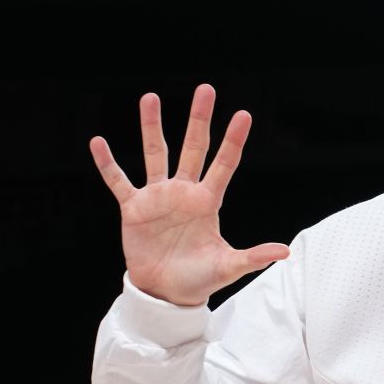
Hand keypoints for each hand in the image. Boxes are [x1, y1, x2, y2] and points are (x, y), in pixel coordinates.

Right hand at [89, 84, 289, 304]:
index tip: (243, 115)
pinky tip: (98, 142)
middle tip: (206, 90)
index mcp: (208, 201)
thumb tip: (285, 251)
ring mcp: (158, 197)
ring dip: (151, 126)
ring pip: (155, 154)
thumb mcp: (228, 266)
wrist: (166, 293)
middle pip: (193, 148)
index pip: (224, 164)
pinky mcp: (133, 208)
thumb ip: (254, 256)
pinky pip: (118, 181)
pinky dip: (108, 163)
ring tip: (150, 98)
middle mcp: (184, 192)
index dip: (233, 141)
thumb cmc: (200, 278)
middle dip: (199, 120)